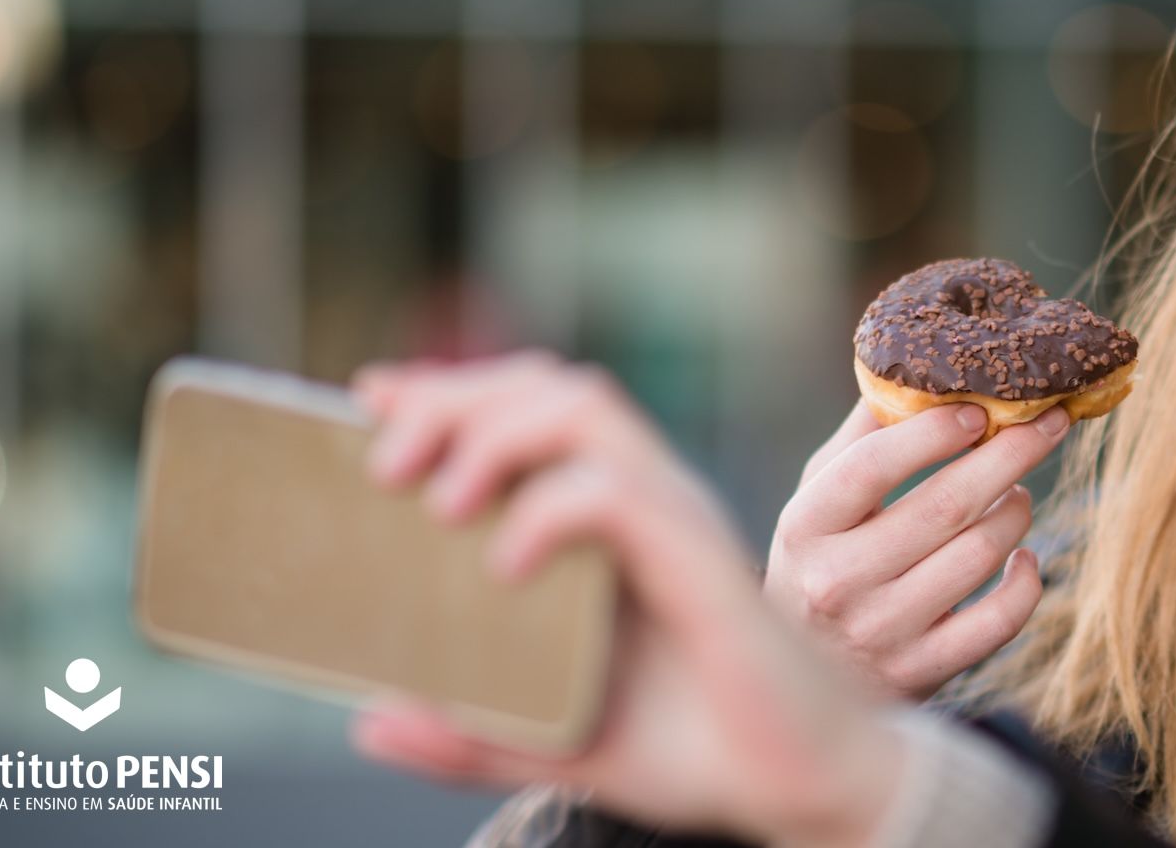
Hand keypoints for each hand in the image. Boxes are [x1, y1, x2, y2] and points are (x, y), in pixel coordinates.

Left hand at [350, 356, 908, 847]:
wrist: (806, 787)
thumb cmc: (703, 753)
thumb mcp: (562, 745)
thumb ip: (473, 735)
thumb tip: (374, 722)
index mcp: (617, 525)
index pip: (532, 409)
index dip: (449, 391)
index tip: (368, 399)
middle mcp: (650, 502)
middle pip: (548, 387)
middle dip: (453, 399)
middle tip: (381, 466)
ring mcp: (678, 522)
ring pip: (585, 410)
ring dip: (494, 434)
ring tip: (439, 502)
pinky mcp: (701, 559)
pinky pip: (617, 494)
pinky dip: (547, 512)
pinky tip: (505, 570)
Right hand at [765, 399, 1065, 701]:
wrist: (801, 675)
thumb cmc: (820, 560)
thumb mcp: (819, 497)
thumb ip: (863, 437)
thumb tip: (918, 367)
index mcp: (804, 527)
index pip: (872, 466)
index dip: (932, 433)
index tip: (979, 410)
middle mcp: (837, 582)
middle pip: (944, 507)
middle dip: (1009, 455)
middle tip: (1048, 423)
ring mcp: (881, 633)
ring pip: (980, 556)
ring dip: (1016, 511)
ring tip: (1018, 492)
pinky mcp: (922, 672)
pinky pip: (999, 621)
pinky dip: (1027, 582)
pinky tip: (1024, 557)